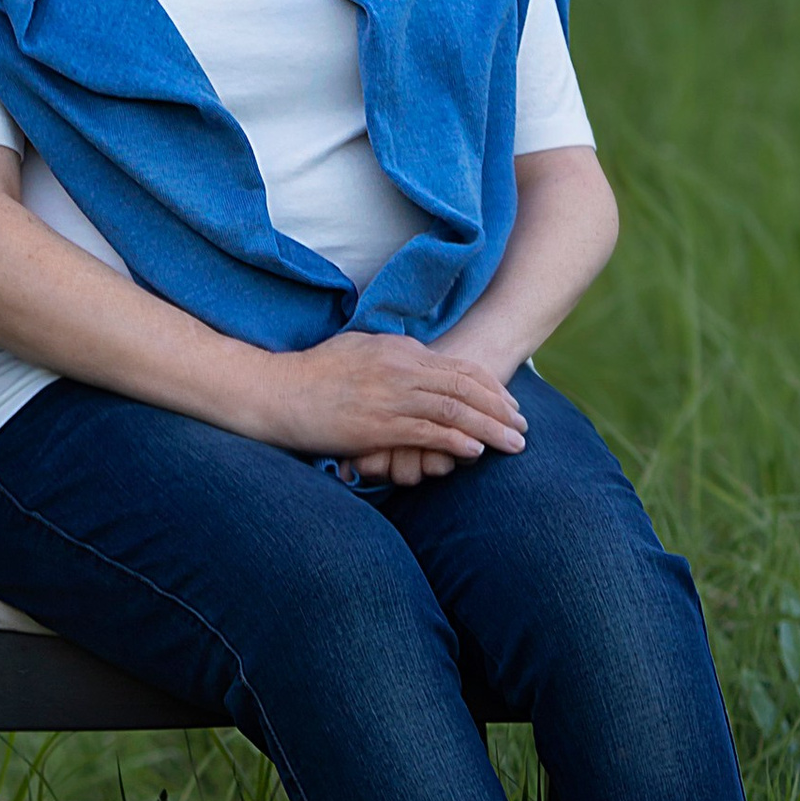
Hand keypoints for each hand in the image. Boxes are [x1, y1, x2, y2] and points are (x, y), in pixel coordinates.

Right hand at [240, 330, 525, 481]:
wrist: (276, 391)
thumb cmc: (312, 372)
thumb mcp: (358, 348)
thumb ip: (392, 351)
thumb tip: (417, 353)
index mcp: (398, 350)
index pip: (457, 367)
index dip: (490, 387)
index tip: (508, 404)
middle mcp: (401, 369)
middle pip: (465, 388)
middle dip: (500, 408)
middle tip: (523, 426)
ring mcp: (391, 397)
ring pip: (455, 411)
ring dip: (491, 429)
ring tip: (514, 444)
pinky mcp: (379, 425)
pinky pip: (428, 433)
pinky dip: (457, 442)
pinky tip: (476, 452)